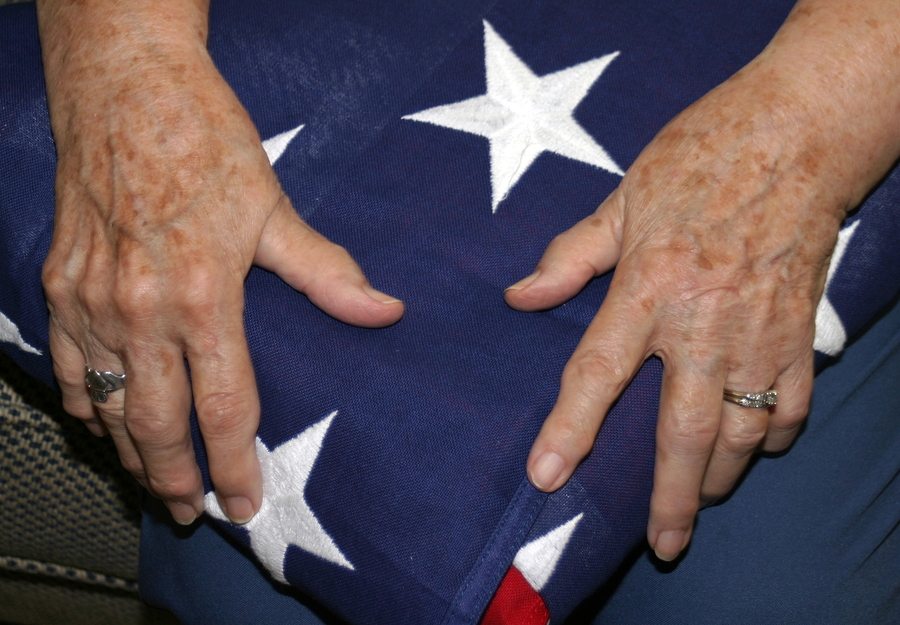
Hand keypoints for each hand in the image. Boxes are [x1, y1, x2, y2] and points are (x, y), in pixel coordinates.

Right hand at [39, 12, 402, 524]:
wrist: (125, 84)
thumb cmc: (203, 141)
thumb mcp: (272, 206)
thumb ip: (324, 270)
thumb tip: (384, 311)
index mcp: (202, 295)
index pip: (221, 406)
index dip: (234, 464)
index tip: (245, 502)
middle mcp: (139, 308)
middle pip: (155, 423)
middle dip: (175, 479)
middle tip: (191, 514)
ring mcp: (90, 298)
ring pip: (106, 403)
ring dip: (128, 452)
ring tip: (151, 483)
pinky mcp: (58, 281)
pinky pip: (65, 362)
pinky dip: (83, 400)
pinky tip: (98, 421)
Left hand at [506, 0, 898, 561]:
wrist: (796, 132)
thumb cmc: (702, 157)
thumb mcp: (624, 197)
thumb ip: (572, 254)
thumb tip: (521, 295)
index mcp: (649, 286)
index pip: (597, 373)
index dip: (569, 430)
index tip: (547, 476)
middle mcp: (703, 323)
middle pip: (684, 432)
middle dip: (672, 498)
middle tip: (662, 543)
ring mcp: (759, 333)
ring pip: (743, 432)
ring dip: (722, 477)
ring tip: (700, 505)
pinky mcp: (800, 330)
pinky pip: (792, 403)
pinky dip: (777, 436)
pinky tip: (760, 449)